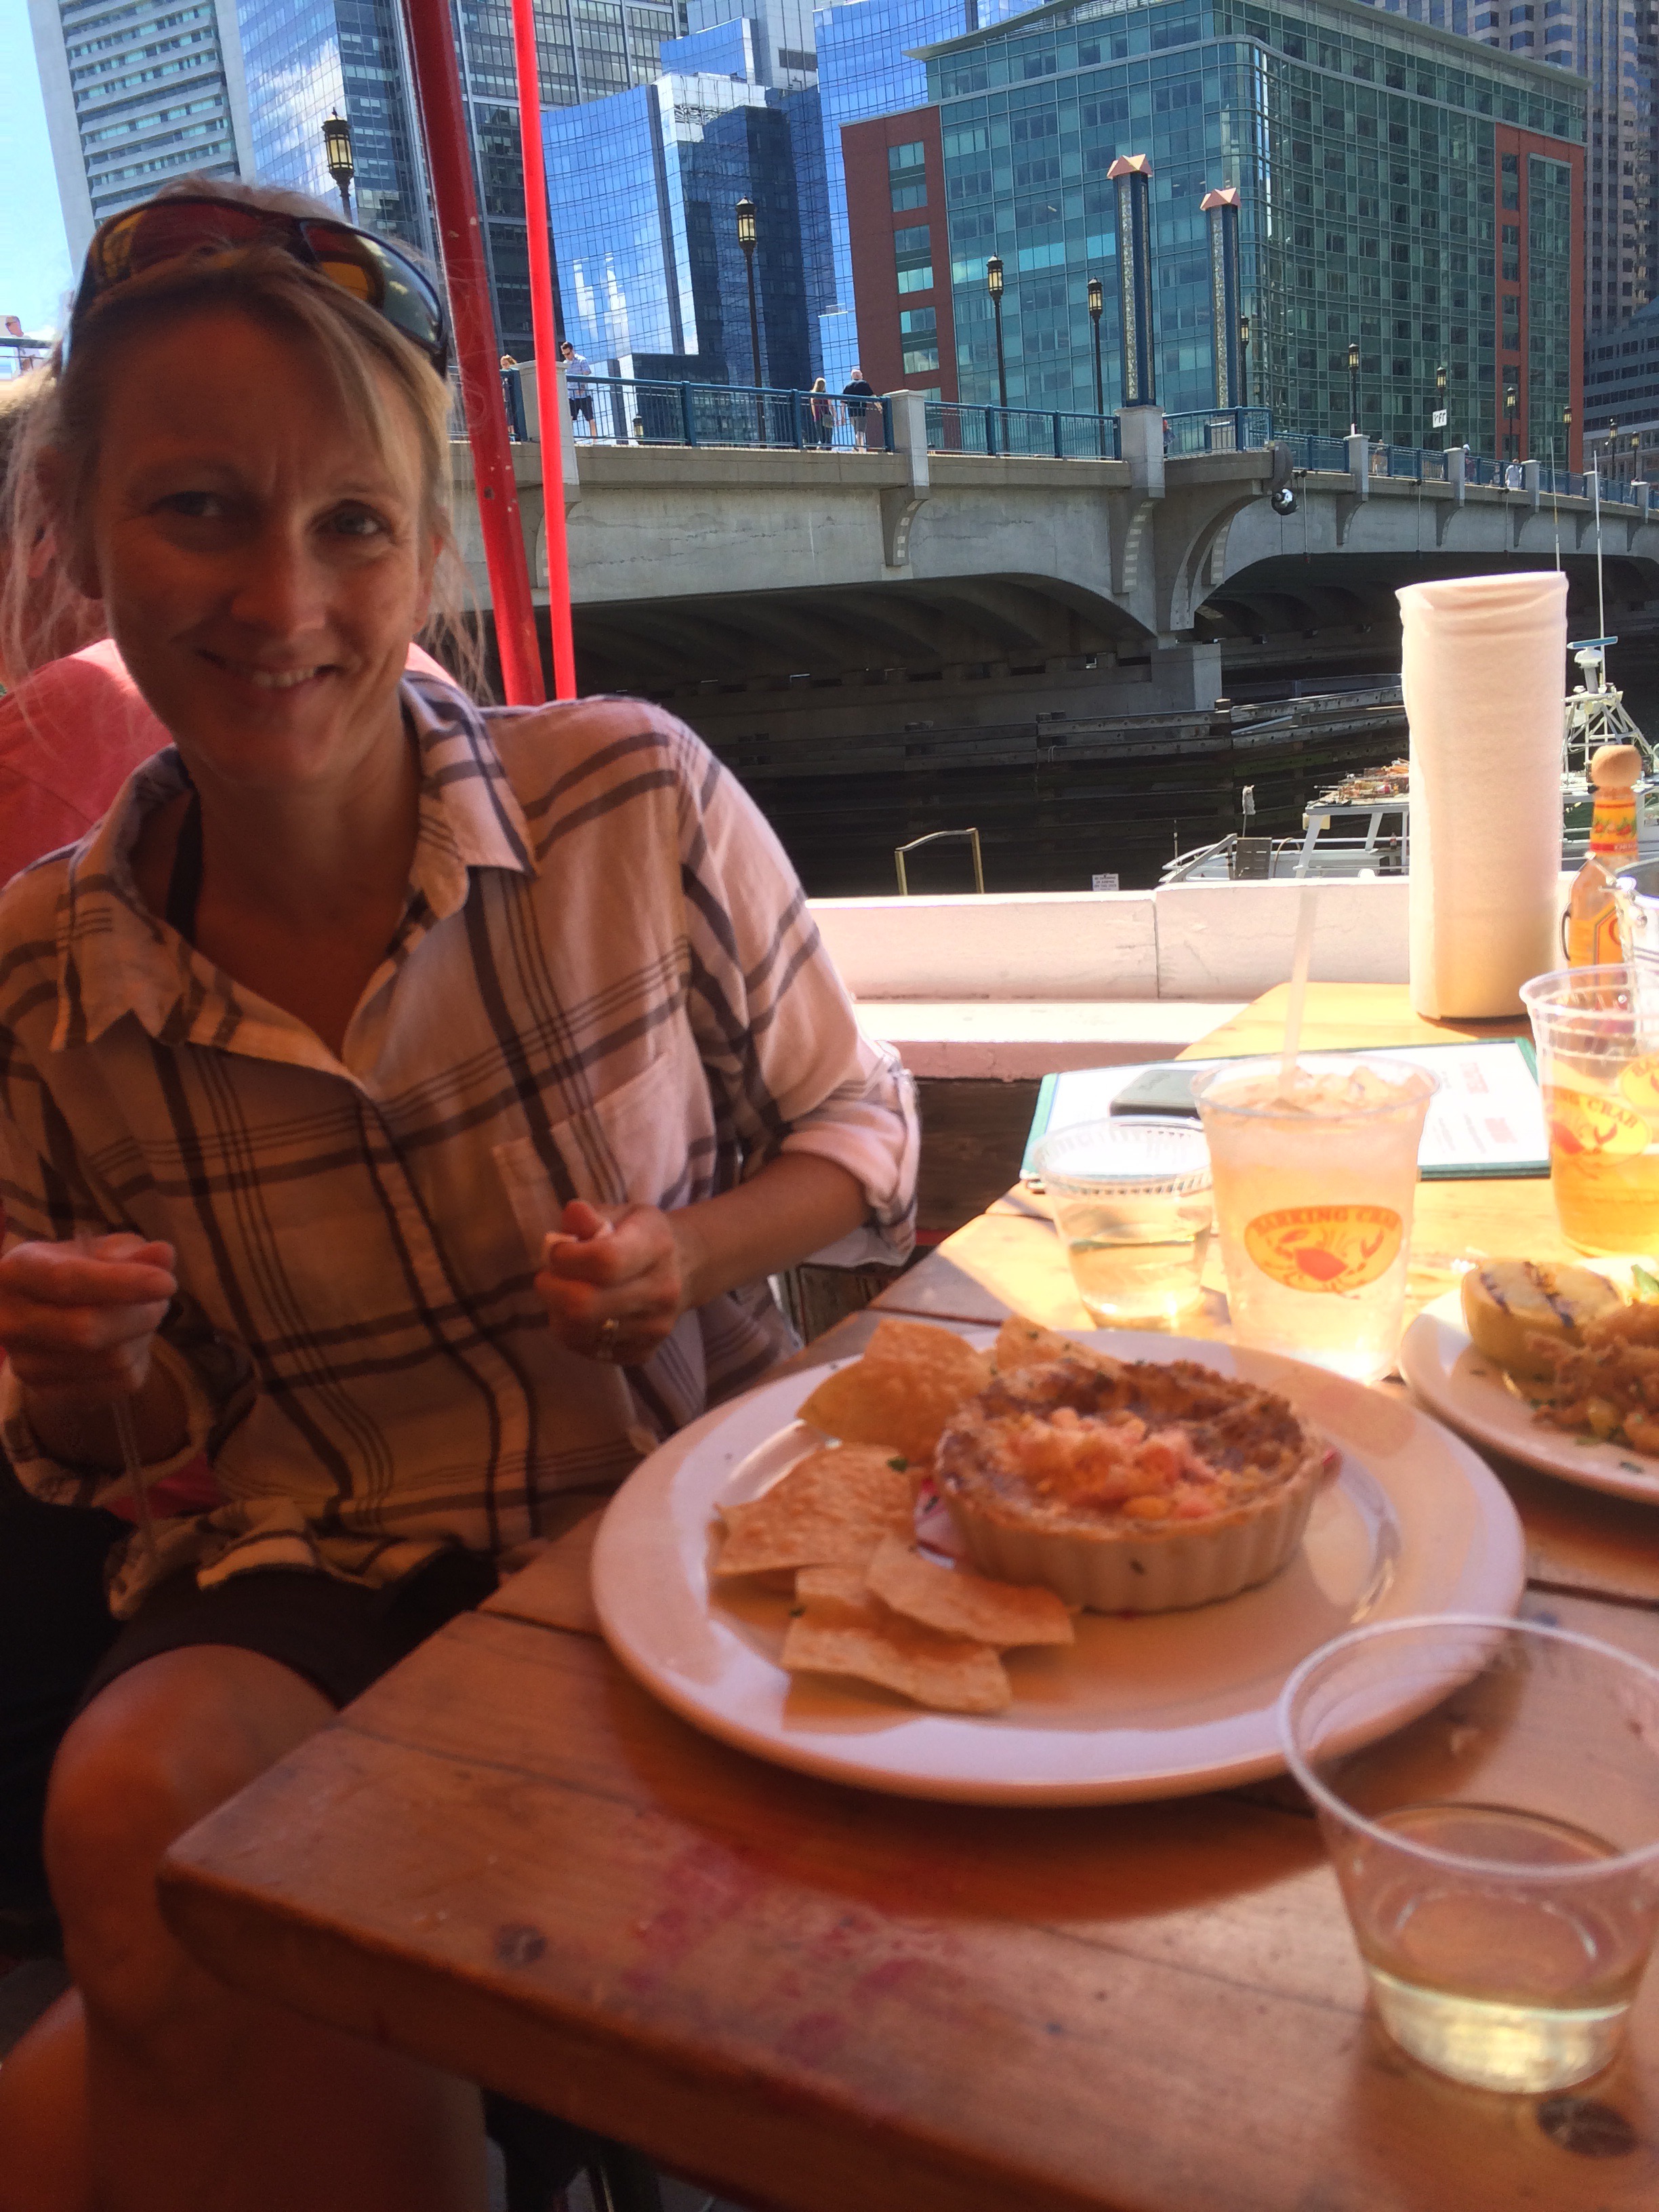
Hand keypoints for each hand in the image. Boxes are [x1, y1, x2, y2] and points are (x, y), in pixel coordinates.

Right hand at [0, 1234, 176, 1406]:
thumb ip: (130, 1250)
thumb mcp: (97, 1250)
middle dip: (140, 1315)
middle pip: (86, 1331)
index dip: (122, 1283)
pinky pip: (118, 1384)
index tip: (167, 1283)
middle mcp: (10, 1322)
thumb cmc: (76, 1273)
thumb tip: (163, 1254)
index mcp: (16, 1273)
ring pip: (110, 1360)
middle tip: (160, 1299)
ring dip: (144, 1337)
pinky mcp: (50, 1394)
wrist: (44, 1316)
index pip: (66, 1281)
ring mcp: (26, 1365)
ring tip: (143, 1317)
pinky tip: (130, 1343)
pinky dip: (139, 1361)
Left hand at [533, 1200, 687, 1365]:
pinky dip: (572, 1333)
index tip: (557, 1251)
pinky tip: (578, 1314)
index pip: (604, 1261)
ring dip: (557, 1313)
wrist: (685, 1268)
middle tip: (547, 1277)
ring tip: (561, 1294)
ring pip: (581, 1332)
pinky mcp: (644, 1352)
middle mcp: (661, 1291)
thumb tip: (572, 1216)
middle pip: (586, 1305)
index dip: (567, 1258)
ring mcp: (655, 1327)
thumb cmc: (643, 1235)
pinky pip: (590, 1350)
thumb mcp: (622, 1214)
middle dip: (552, 1291)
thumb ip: (592, 1216)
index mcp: (656, 1246)